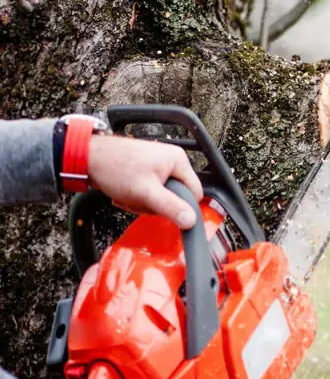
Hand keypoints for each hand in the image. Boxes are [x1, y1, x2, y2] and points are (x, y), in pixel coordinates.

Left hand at [87, 135, 203, 228]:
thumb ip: (171, 207)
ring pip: (161, 197)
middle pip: (176, 196)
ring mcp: (158, 165)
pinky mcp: (146, 171)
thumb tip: (191, 221)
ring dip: (143, 203)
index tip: (162, 209)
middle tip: (139, 200)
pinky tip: (125, 193)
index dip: (181, 206)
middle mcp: (171, 160)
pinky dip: (137, 197)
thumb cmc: (114, 168)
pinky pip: (150, 192)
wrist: (87, 157)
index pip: (194, 193)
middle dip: (156, 205)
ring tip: (128, 196)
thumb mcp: (146, 192)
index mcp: (178, 160)